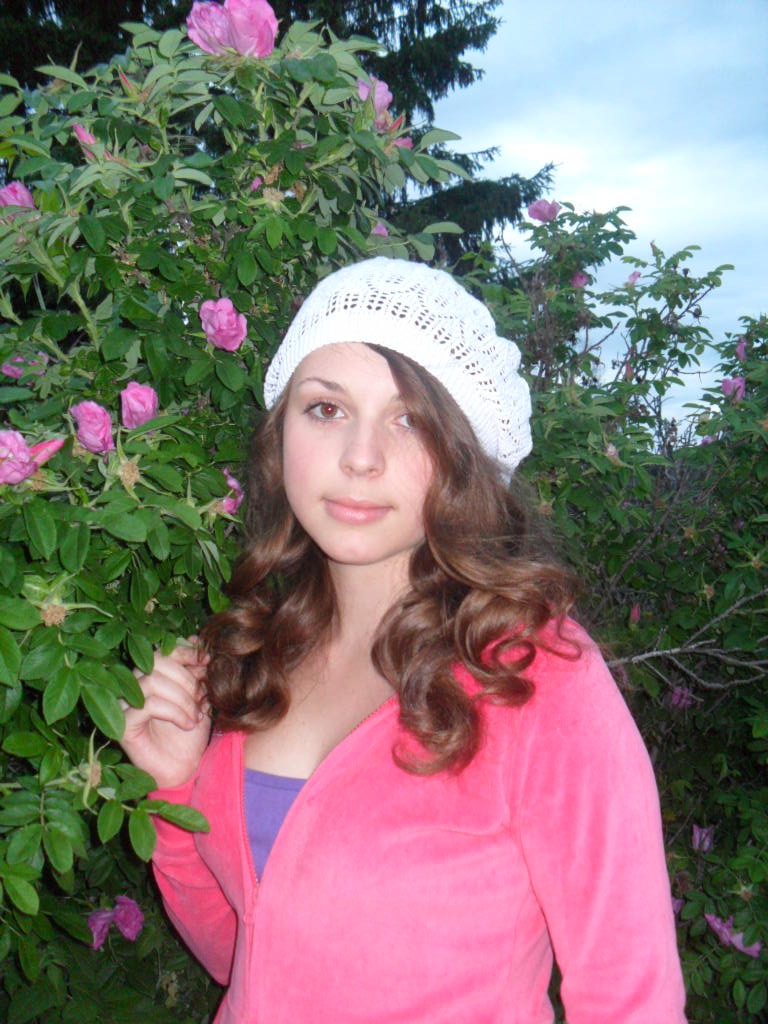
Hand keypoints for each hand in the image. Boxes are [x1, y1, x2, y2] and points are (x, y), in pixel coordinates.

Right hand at [120, 638, 211, 789]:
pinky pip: (148, 705)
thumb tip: (196, 639)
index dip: (185, 653)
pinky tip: (188, 723)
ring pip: (151, 682)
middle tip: (202, 697)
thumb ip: (196, 670)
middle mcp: (134, 686)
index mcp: (151, 675)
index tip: (207, 663)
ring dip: (182, 697)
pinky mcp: (123, 725)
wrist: (186, 767)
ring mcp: (125, 705)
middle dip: (186, 677)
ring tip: (196, 714)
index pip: (162, 651)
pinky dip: (174, 711)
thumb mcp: (200, 696)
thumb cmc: (191, 731)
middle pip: (156, 662)